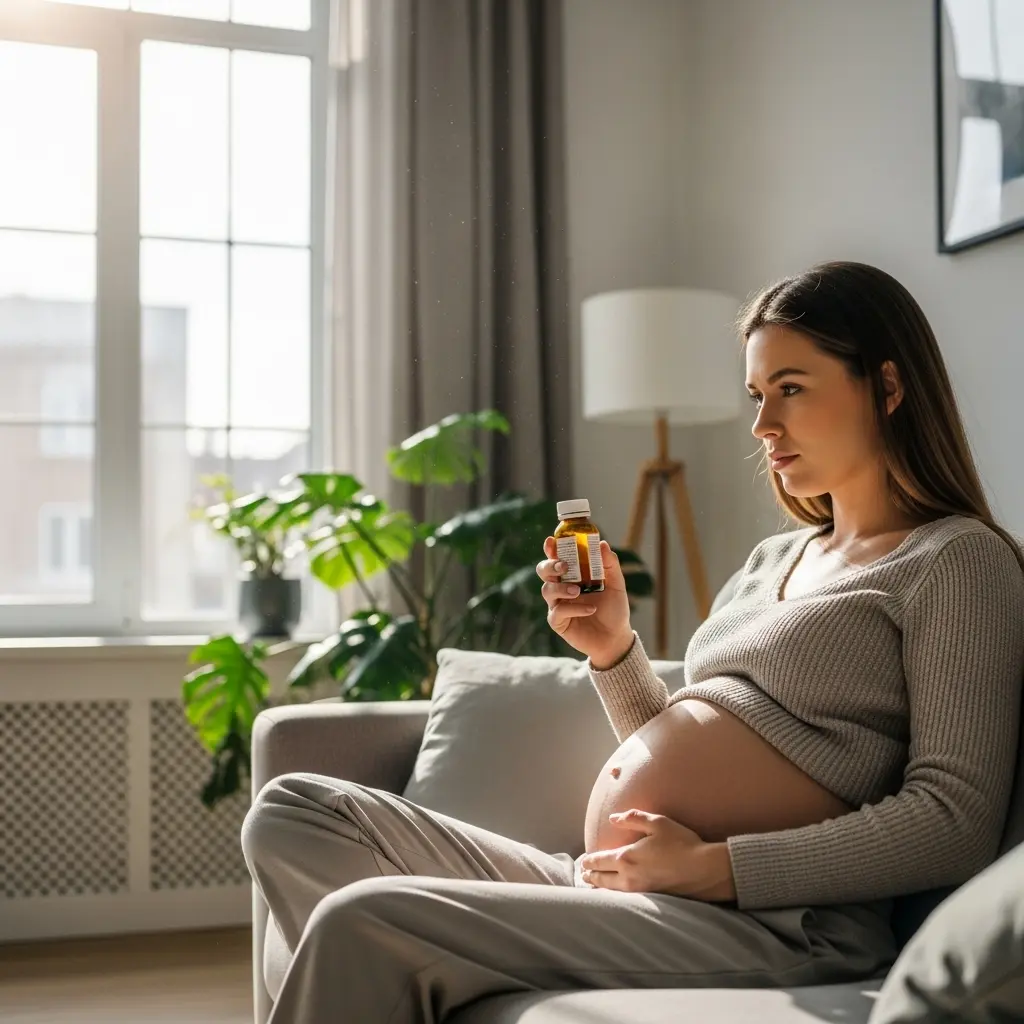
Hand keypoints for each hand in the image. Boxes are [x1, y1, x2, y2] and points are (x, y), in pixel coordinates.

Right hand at [537, 537, 633, 664]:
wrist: (616, 637)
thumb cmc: (614, 609)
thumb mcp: (616, 584)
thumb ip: (610, 565)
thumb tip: (602, 544)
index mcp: (573, 574)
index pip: (558, 557)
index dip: (551, 549)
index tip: (552, 541)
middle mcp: (562, 587)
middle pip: (544, 571)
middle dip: (550, 565)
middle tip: (564, 566)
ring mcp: (558, 604)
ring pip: (547, 590)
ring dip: (561, 587)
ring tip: (578, 591)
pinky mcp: (558, 622)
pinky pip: (557, 612)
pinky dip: (573, 608)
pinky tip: (590, 609)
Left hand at [578, 810, 735, 900]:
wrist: (703, 870)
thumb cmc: (681, 843)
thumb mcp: (657, 823)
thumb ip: (632, 818)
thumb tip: (612, 819)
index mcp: (627, 857)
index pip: (600, 860)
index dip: (589, 861)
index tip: (583, 861)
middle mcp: (628, 876)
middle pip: (602, 878)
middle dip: (591, 875)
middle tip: (583, 874)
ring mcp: (639, 890)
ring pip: (612, 890)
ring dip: (600, 886)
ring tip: (594, 884)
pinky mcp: (650, 898)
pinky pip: (624, 897)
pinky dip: (614, 894)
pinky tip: (616, 893)